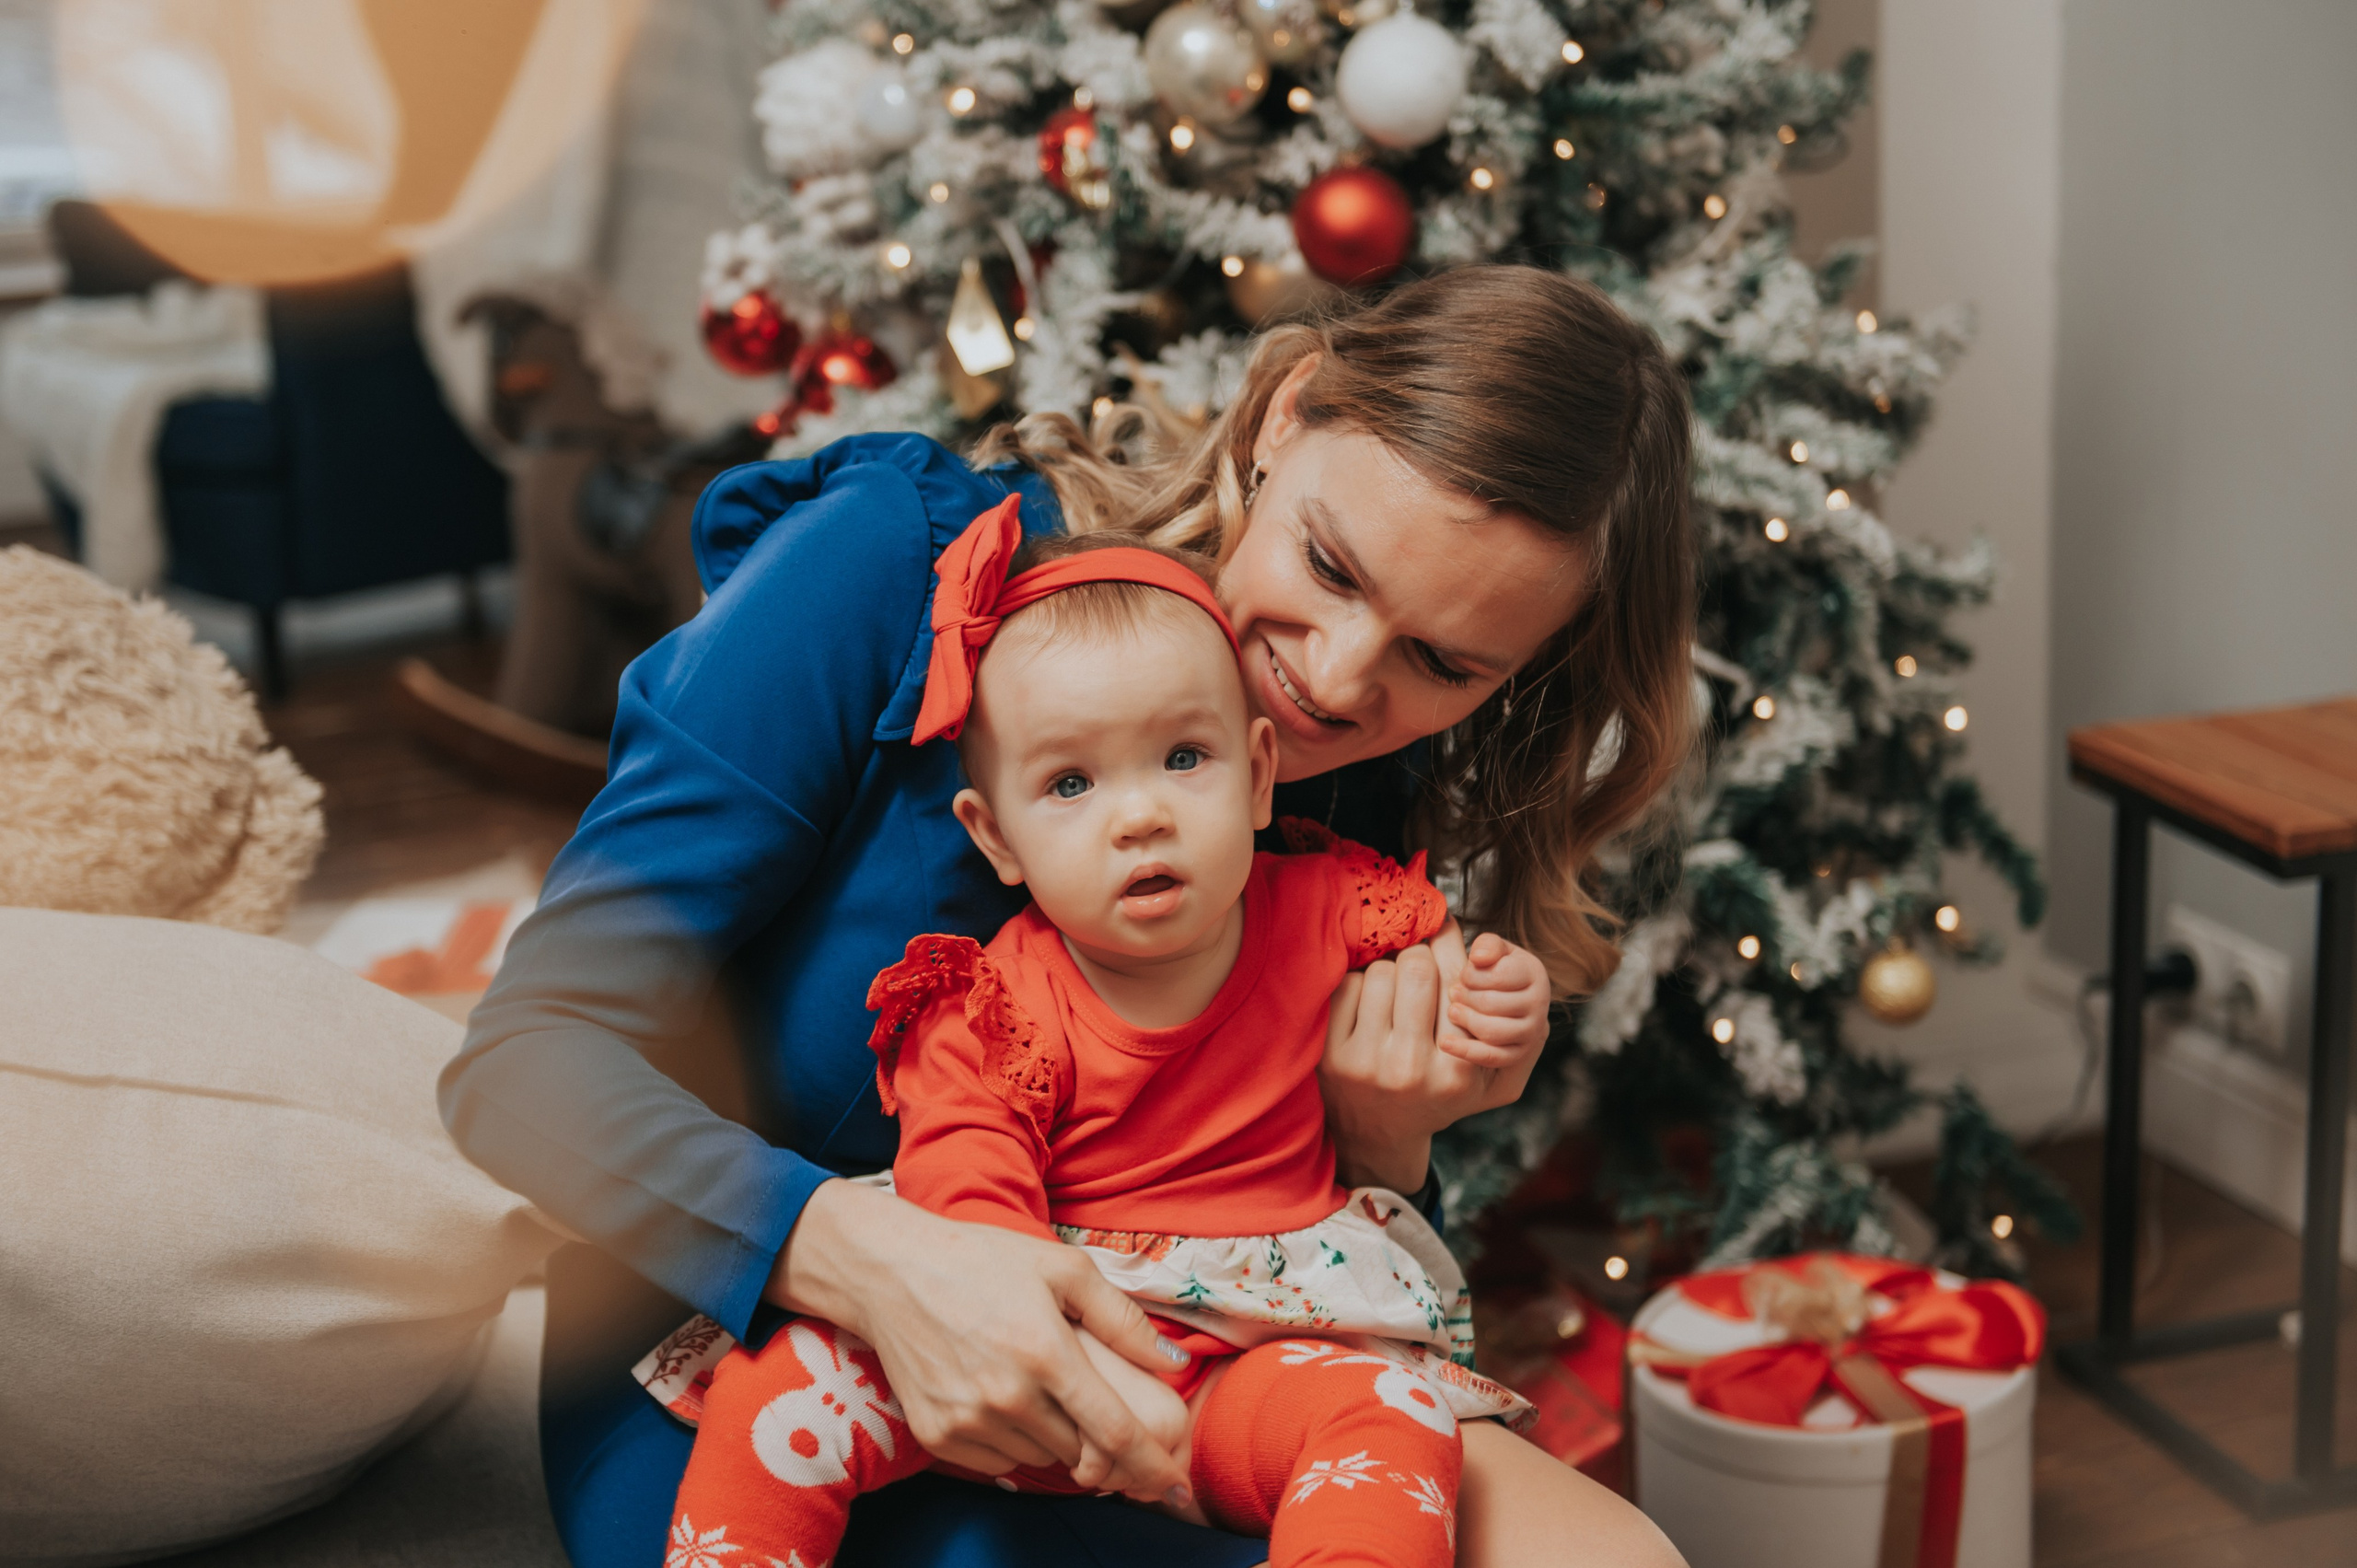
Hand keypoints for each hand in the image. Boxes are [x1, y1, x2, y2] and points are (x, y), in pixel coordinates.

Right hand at [767, 1180, 1193, 1504]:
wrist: (891, 1272)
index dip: (1152, 1466)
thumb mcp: (1063, 1269)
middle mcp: (1007, 1396)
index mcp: (1046, 1353)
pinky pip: (998, 1462)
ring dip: (1058, 1438)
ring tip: (1040, 1387)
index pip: (1116, 1433)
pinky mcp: (937, 1435)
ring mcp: (968, 1420)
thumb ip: (1122, 1319)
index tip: (1176, 1486)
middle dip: (1105, 1449)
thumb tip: (1174, 1362)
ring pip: (1042, 1457)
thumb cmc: (982, 1261)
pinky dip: (1015, 1442)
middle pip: (1082, 1453)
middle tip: (1103, 1419)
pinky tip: (1004, 1397)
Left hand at [1320, 920, 1551, 1192]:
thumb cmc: (1438, 1093)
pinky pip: (1349, 987)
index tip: (1447, 937)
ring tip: (1396, 988)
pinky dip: (1361, 984)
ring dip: (1390, 970)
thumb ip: (1507, 1025)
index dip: (1451, 946)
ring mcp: (1367, 1063)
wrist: (1378, 1135)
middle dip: (1421, 955)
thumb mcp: (1486, 1077)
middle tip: (1420, 961)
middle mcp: (1411, 1068)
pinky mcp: (1333, 1056)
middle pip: (1417, 967)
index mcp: (1457, 1072)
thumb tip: (1467, 936)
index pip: (1458, 980)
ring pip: (1381, 972)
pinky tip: (1370, 1005)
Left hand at [1443, 932, 1551, 1067]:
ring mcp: (1531, 1031)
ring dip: (1466, 1020)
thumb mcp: (1493, 952)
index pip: (1499, 975)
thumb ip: (1487, 945)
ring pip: (1492, 1031)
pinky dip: (1466, 1051)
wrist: (1509, 1000)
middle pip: (1492, 1003)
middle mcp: (1539, 1003)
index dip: (1472, 975)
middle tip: (1453, 993)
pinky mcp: (1518, 1053)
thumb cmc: (1493, 972)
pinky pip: (1492, 1056)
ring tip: (1452, 1011)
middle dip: (1466, 997)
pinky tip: (1445, 1042)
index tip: (1463, 975)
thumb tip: (1479, 957)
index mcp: (1533, 973)